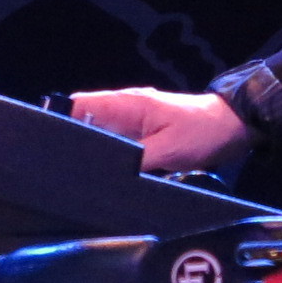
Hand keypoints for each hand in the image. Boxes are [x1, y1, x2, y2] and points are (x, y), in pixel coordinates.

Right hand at [71, 87, 255, 174]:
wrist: (234, 126)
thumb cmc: (203, 132)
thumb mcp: (169, 150)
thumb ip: (134, 161)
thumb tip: (104, 175)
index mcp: (125, 104)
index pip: (77, 106)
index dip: (58, 122)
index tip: (47, 148)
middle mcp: (123, 110)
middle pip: (82, 122)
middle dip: (70, 144)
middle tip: (59, 171)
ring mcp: (131, 122)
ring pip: (97, 136)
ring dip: (89, 153)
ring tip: (76, 177)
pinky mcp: (141, 136)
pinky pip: (115, 145)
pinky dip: (107, 158)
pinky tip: (103, 177)